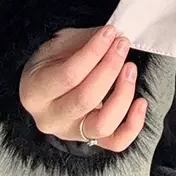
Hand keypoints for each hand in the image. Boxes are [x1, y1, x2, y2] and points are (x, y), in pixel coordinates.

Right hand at [19, 25, 146, 150]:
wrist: (48, 83)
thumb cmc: (55, 60)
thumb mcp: (60, 44)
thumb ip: (85, 41)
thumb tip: (113, 36)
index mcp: (35, 93)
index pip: (69, 75)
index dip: (94, 52)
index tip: (110, 32)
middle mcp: (50, 119)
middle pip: (86, 99)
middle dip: (110, 68)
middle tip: (122, 45)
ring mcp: (71, 133)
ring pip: (102, 124)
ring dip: (123, 93)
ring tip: (130, 68)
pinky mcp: (91, 140)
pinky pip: (116, 142)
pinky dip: (133, 125)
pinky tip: (141, 102)